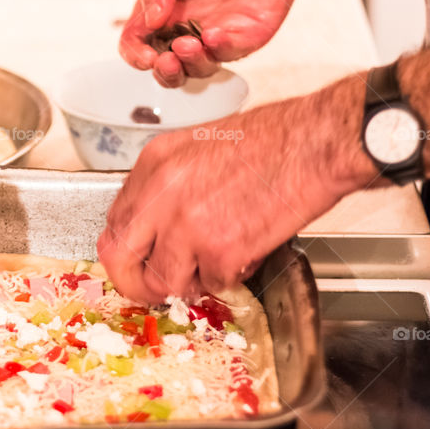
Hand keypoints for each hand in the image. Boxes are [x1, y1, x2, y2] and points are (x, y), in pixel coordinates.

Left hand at [95, 85, 372, 302]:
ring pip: (163, 281)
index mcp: (153, 164)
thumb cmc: (270, 139)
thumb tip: (154, 223)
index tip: (137, 259)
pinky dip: (229, 276)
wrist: (314, 143)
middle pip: (119, 257)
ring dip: (186, 283)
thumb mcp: (197, 147)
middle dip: (132, 282)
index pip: (115, 221)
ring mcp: (186, 225)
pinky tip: (246, 250)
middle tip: (151, 289)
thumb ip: (167, 184)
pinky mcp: (219, 251)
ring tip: (212, 266)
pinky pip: (212, 284)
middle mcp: (160, 195)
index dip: (125, 248)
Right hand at [120, 0, 305, 86]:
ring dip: (190, 64)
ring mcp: (216, 32)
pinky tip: (213, 35)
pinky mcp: (246, 33)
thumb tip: (149, 18)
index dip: (136, 54)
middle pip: (167, 66)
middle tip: (165, 60)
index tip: (144, 54)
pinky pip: (230, 52)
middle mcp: (187, 25)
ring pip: (198, 68)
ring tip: (187, 45)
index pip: (138, 42)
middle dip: (164, 71)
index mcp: (162, 7)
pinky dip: (219, 50)